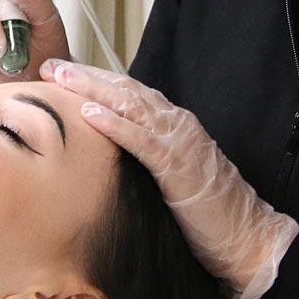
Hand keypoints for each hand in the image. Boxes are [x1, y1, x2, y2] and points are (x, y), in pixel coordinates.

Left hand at [41, 59, 298, 298]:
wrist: (245, 233)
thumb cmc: (208, 209)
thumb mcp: (172, 172)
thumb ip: (148, 152)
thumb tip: (109, 149)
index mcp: (174, 123)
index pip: (129, 92)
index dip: (95, 79)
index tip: (63, 71)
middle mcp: (176, 123)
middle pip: (125, 90)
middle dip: (87, 76)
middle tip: (53, 65)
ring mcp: (179, 141)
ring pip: (131, 105)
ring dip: (93, 90)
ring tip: (63, 79)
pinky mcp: (178, 166)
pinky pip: (141, 140)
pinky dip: (115, 124)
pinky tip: (90, 114)